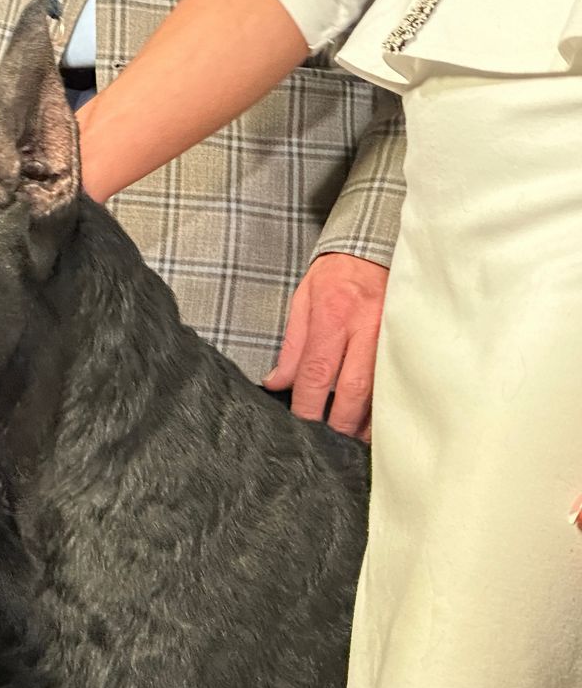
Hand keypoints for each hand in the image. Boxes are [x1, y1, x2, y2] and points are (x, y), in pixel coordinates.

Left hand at [263, 253, 387, 440]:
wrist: (378, 243)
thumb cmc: (336, 273)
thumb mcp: (303, 300)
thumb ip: (292, 345)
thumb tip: (276, 383)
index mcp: (331, 316)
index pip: (316, 372)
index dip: (309, 405)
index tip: (302, 425)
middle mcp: (364, 327)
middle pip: (353, 388)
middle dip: (341, 422)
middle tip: (331, 444)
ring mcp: (393, 333)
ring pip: (383, 388)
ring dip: (369, 420)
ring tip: (356, 442)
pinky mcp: (411, 336)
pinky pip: (401, 377)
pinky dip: (390, 402)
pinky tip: (382, 420)